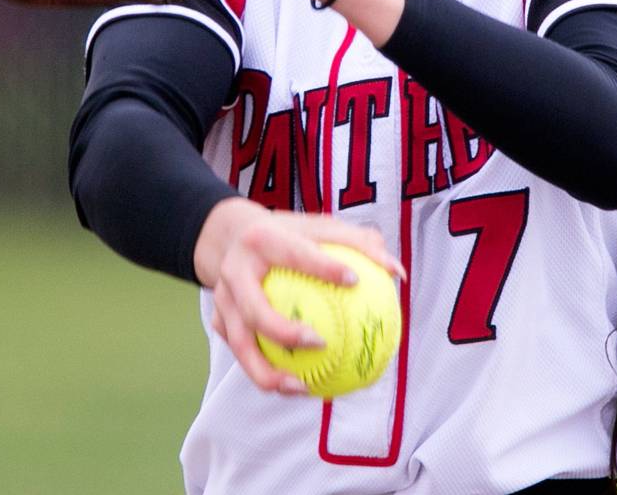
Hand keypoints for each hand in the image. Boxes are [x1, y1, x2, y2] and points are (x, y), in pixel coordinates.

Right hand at [193, 197, 404, 395]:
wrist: (229, 235)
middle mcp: (236, 270)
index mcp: (262, 239)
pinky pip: (242, 353)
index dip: (323, 266)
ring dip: (267, 372)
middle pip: (255, 309)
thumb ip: (359, 242)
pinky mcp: (218, 321)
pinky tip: (297, 386)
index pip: (295, 253)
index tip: (355, 281)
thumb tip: (398, 272)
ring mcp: (222, 299)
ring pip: (240, 342)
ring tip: (303, 388)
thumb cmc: (289, 233)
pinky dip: (267, 372)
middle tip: (320, 343)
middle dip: (284, 331)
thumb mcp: (318, 227)